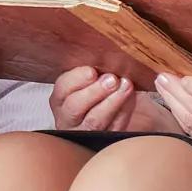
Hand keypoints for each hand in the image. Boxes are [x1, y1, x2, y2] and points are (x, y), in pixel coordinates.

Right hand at [50, 66, 178, 132]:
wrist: (111, 112)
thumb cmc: (95, 88)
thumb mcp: (87, 78)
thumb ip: (91, 68)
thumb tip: (105, 50)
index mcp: (60, 98)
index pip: (62, 88)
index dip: (76, 79)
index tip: (92, 71)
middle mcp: (67, 117)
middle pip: (75, 107)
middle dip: (95, 92)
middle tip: (112, 79)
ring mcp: (85, 132)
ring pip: (95, 121)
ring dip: (112, 102)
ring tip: (126, 86)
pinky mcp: (103, 140)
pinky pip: (114, 128)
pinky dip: (124, 111)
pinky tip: (132, 97)